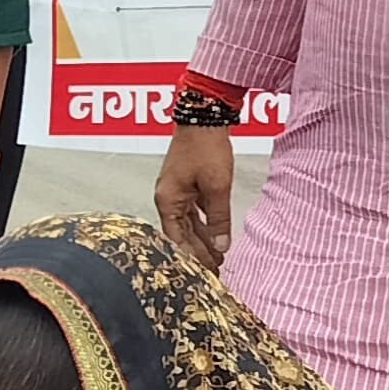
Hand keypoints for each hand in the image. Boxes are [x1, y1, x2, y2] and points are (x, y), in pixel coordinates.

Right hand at [155, 127, 235, 267]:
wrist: (204, 116)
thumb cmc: (206, 148)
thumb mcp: (217, 187)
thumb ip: (218, 218)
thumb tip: (220, 246)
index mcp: (168, 201)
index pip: (176, 239)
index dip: (191, 258)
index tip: (206, 273)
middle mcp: (167, 198)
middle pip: (181, 233)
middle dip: (198, 252)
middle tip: (215, 269)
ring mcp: (175, 190)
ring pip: (188, 222)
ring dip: (202, 238)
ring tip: (217, 255)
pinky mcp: (185, 183)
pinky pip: (193, 210)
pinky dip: (204, 222)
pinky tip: (214, 232)